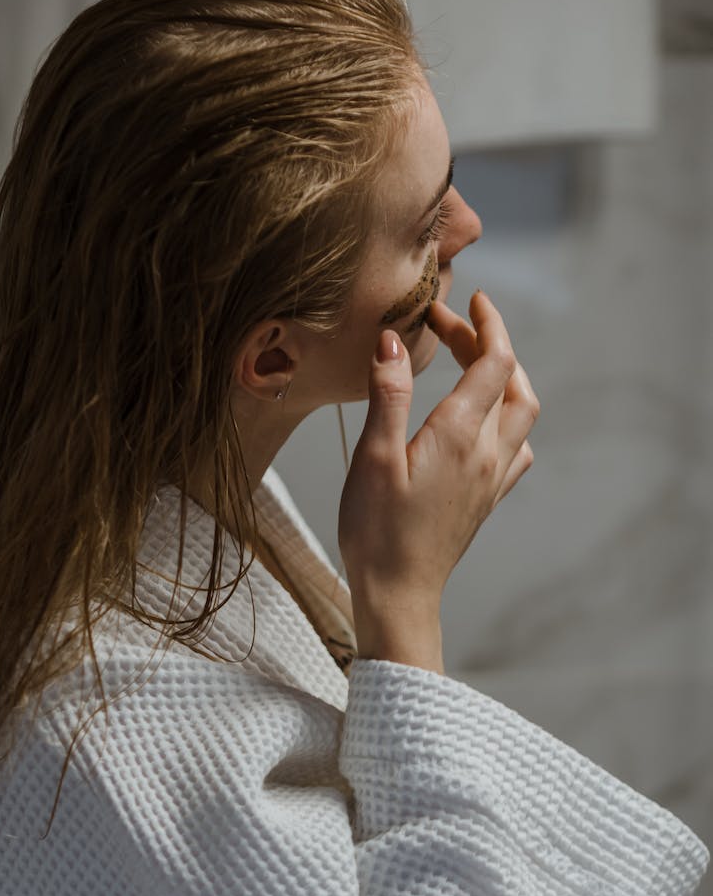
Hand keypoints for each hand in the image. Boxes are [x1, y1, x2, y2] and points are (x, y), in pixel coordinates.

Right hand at [338, 289, 539, 648]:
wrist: (399, 595)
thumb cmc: (377, 532)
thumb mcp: (374, 457)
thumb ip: (389, 393)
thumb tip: (393, 339)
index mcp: (461, 435)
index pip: (494, 361)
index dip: (485, 323)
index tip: (467, 299)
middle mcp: (488, 453)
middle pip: (511, 382)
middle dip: (490, 345)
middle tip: (455, 327)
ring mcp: (492, 478)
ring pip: (521, 414)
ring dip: (506, 379)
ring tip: (473, 363)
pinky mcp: (487, 499)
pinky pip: (516, 448)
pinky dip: (507, 419)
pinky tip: (484, 422)